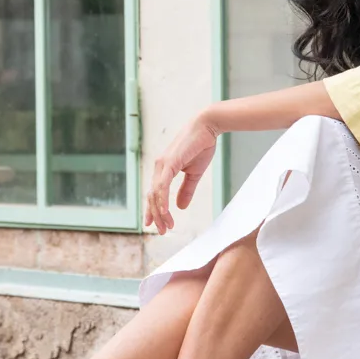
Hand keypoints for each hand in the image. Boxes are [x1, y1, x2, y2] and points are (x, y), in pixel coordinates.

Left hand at [145, 111, 218, 234]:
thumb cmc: (200, 146)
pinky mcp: (169, 163)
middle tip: (162, 230)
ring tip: (166, 225)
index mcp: (164, 170)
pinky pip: (162, 186)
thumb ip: (186, 190)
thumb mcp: (194, 174)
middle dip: (156, 215)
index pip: (155, 194)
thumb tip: (180, 207)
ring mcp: (162, 164)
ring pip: (155, 193)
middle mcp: (159, 167)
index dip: (154, 210)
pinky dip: (162, 200)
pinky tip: (164, 211)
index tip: (156, 224)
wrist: (207, 128)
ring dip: (160, 212)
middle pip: (152, 196)